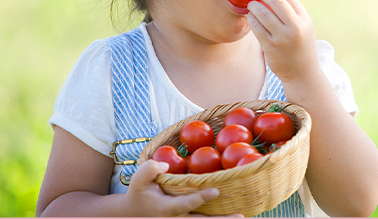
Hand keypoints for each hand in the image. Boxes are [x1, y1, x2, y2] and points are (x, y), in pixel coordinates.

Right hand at [125, 160, 240, 216]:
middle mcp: (178, 218)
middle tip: (241, 216)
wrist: (134, 212)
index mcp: (167, 208)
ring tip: (243, 216)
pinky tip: (235, 213)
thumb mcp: (138, 178)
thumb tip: (166, 164)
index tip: (216, 190)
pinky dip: (219, 217)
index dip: (201, 198)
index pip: (186, 204)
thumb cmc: (139, 192)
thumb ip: (150, 169)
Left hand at [246, 0, 321, 84]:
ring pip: (263, 13)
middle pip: (276, 2)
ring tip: (251, 5)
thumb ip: (292, 14)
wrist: (302, 73)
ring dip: (254, 6)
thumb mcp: (304, 28)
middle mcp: (295, 27)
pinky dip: (251, 19)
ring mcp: (282, 37)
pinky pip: (257, 27)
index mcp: (305, 20)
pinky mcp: (270, 46)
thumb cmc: (300, 48)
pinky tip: (250, 17)